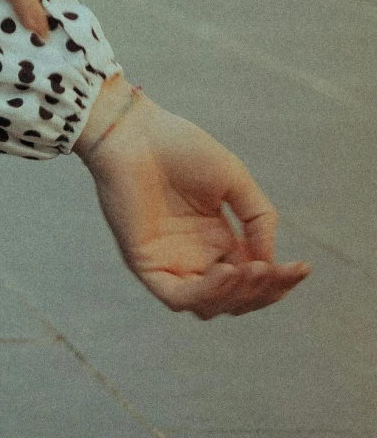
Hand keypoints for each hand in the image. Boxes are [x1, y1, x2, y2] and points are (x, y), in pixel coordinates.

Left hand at [80, 85, 311, 316]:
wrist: (135, 131)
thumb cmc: (180, 148)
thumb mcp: (235, 183)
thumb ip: (258, 220)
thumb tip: (269, 264)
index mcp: (216, 240)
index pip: (253, 280)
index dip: (279, 282)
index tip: (302, 267)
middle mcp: (193, 256)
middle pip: (235, 300)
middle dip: (263, 292)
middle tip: (275, 270)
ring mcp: (168, 261)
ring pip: (209, 306)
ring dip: (238, 295)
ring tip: (252, 268)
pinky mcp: (143, 262)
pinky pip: (177, 297)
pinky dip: (207, 293)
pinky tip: (228, 270)